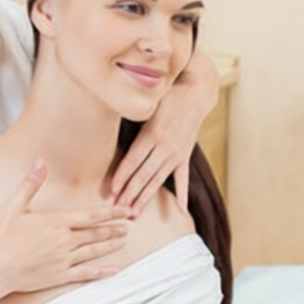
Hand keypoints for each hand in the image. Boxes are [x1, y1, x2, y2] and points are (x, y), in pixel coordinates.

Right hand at [0, 159, 128, 292]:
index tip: (124, 210)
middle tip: (128, 225)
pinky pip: (85, 274)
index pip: (90, 215)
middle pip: (95, 233)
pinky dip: (101, 272)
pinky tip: (113, 270)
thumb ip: (30, 184)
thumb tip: (40, 161)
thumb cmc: (0, 236)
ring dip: (110, 245)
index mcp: (56, 221)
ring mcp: (64, 260)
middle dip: (113, 228)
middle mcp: (65, 240)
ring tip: (124, 241)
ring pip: (93, 251)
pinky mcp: (59, 276)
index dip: (110, 212)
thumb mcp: (14, 206)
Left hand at [111, 52, 216, 215]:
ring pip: (158, 180)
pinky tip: (180, 210)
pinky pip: (183, 178)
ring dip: (146, 198)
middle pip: (143, 174)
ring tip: (135, 212)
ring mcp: (177, 153)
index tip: (112, 191)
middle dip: (130, 193)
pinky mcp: (185, 155)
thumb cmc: (166, 95)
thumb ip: (131, 121)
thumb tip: (109, 126)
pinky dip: (181, 194)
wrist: (195, 91)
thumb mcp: (147, 107)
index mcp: (151, 134)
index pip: (132, 160)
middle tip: (118, 209)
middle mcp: (165, 146)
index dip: (121, 177)